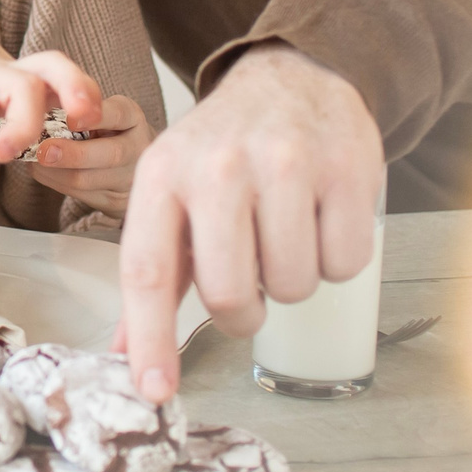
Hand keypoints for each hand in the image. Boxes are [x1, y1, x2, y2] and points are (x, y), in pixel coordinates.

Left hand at [0, 0, 105, 169]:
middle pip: (15, 85)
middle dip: (19, 124)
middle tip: (4, 156)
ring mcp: (2, 66)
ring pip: (47, 67)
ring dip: (69, 97)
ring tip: (80, 128)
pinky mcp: (21, 72)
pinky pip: (60, 71)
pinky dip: (82, 91)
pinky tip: (91, 120)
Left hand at [24, 92, 154, 217]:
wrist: (127, 160)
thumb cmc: (101, 126)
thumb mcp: (97, 108)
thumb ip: (74, 107)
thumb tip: (38, 107)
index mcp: (132, 117)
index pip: (118, 114)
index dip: (95, 118)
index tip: (70, 120)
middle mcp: (138, 148)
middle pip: (111, 154)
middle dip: (74, 154)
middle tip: (44, 150)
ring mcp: (129, 178)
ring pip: (89, 179)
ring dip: (55, 171)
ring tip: (33, 159)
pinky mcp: (116, 201)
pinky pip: (80, 195)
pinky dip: (55, 181)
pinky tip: (41, 170)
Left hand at [116, 44, 381, 403]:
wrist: (293, 80)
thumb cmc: (224, 152)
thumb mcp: (172, 193)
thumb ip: (155, 274)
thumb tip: (127, 355)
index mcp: (161, 175)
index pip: (148, 270)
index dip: (151, 338)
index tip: (156, 392)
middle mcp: (217, 166)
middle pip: (228, 292)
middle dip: (243, 312)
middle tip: (250, 287)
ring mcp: (283, 163)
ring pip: (293, 285)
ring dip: (292, 281)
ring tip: (284, 236)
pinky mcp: (344, 166)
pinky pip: (345, 262)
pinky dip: (336, 259)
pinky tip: (320, 219)